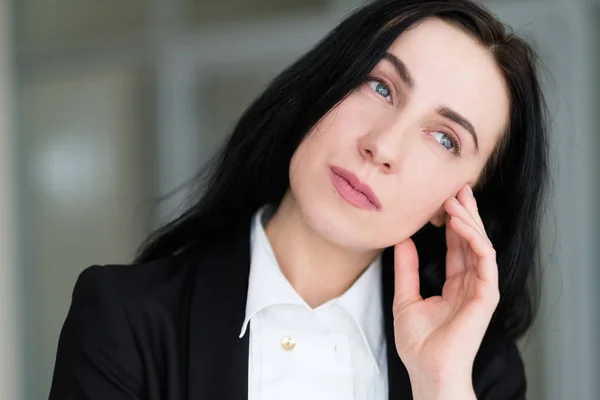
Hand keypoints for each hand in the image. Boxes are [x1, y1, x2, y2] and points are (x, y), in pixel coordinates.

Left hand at [392, 185, 498, 397]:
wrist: (426, 369)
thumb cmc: (418, 343)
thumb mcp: (405, 298)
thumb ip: (406, 269)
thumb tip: (401, 240)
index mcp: (455, 284)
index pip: (457, 246)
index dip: (452, 222)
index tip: (442, 199)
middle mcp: (470, 283)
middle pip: (472, 240)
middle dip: (466, 212)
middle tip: (456, 187)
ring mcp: (480, 288)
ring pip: (480, 244)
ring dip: (469, 219)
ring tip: (455, 199)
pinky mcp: (486, 295)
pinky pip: (484, 259)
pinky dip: (473, 238)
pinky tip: (459, 223)